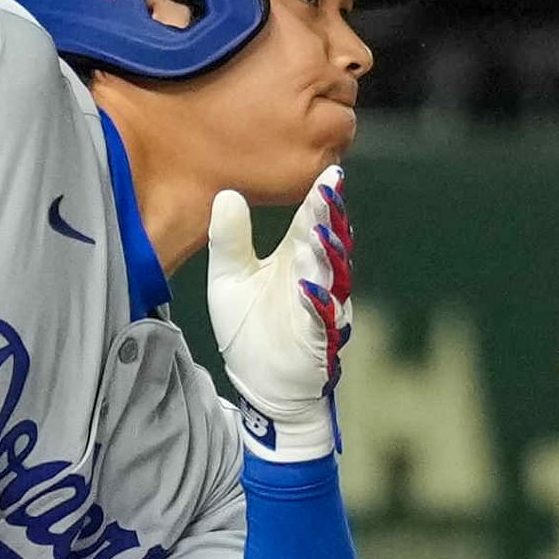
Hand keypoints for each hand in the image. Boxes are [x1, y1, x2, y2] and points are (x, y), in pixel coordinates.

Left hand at [204, 166, 351, 463]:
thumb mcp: (229, 279)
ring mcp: (322, 309)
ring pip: (331, 278)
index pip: (311, 221)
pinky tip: (309, 289)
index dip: (321, 199)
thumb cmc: (251, 329)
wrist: (261, 385)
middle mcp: (316, 278)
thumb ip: (229, 239)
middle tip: (328, 192)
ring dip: (327, 256)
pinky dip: (318, 305)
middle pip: (327, 244)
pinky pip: (322, 321)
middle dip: (328, 220)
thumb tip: (226, 193)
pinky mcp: (318, 341)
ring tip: (320, 233)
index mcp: (297, 258)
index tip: (328, 173)